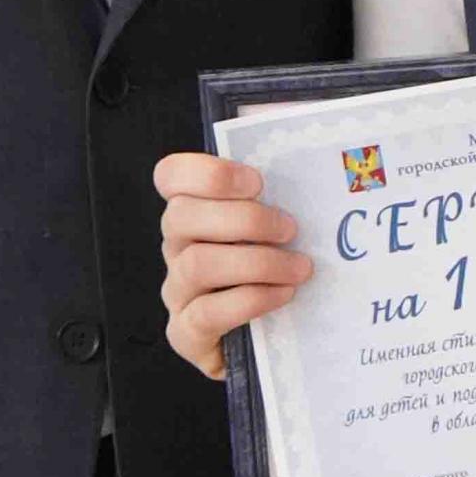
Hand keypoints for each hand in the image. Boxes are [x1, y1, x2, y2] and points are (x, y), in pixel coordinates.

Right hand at [154, 151, 309, 378]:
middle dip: (244, 220)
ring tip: (299, 268)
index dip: (208, 173)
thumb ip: (284, 190)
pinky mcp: (186, 334)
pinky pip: (206, 313)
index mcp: (193, 213)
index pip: (171, 176)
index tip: (257, 182)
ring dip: (256, 262)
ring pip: (196, 264)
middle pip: (182, 217)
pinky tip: (282, 296)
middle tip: (291, 230)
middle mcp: (176, 249)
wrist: (271, 345)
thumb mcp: (280, 229)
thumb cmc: (277, 275)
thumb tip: (304, 130)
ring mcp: (177, 292)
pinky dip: (250, 301)